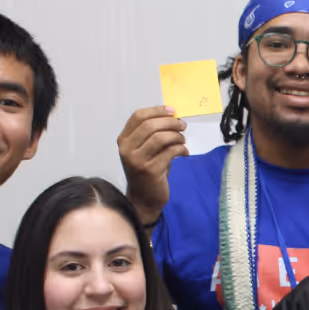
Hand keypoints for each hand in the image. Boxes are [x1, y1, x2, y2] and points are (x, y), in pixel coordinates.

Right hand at [117, 106, 188, 224]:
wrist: (143, 199)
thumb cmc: (147, 171)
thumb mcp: (145, 150)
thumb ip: (153, 134)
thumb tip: (173, 117)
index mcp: (124, 140)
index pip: (138, 117)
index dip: (156, 110)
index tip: (172, 110)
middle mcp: (127, 149)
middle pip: (150, 125)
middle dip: (170, 123)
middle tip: (183, 125)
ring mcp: (137, 160)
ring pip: (161, 138)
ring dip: (177, 136)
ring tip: (183, 141)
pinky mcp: (150, 170)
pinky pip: (170, 152)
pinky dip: (181, 149)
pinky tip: (184, 153)